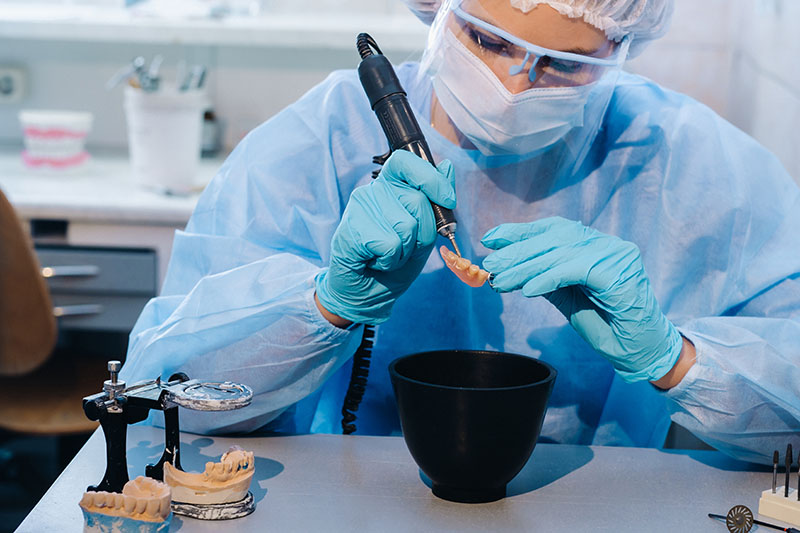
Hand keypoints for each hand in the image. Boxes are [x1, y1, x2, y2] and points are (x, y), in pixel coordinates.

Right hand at [316, 150, 455, 324]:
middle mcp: (372, 191)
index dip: (431, 179)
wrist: (367, 293)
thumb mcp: (423, 234)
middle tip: (404, 247)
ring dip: (404, 252)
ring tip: (387, 255)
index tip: (447, 201)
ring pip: (405, 227)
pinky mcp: (350, 230)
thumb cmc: (394, 262)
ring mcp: (359, 209)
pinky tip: (375, 261)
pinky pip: (389, 245)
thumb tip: (447, 166)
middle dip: (422, 234)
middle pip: (417, 201)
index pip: (407, 162)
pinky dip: (389, 260)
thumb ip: (435, 203)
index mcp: (391, 186)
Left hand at [482, 217, 682, 382]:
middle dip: (517, 251)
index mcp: (594, 244)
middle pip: (554, 238)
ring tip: (500, 281)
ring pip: (561, 252)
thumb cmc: (605, 324)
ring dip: (525, 267)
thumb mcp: (566, 295)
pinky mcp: (619, 272)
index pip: (553, 228)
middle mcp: (606, 243)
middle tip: (490, 265)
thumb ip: (544, 276)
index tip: (490, 238)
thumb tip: (508, 265)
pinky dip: (548, 278)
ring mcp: (616, 254)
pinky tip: (528, 290)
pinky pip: (575, 270)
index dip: (520, 231)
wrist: (639, 351)